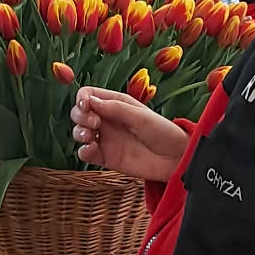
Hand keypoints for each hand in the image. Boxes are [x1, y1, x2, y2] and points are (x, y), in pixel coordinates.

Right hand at [72, 87, 187, 182]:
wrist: (175, 159)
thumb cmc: (163, 132)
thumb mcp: (140, 116)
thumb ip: (115, 108)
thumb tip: (89, 100)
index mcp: (116, 103)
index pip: (89, 95)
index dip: (82, 99)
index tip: (86, 106)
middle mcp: (108, 120)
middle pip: (80, 113)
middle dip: (80, 116)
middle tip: (94, 123)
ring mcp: (106, 139)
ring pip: (79, 132)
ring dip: (78, 133)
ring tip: (89, 137)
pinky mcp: (106, 157)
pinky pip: (85, 153)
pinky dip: (83, 151)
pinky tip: (91, 149)